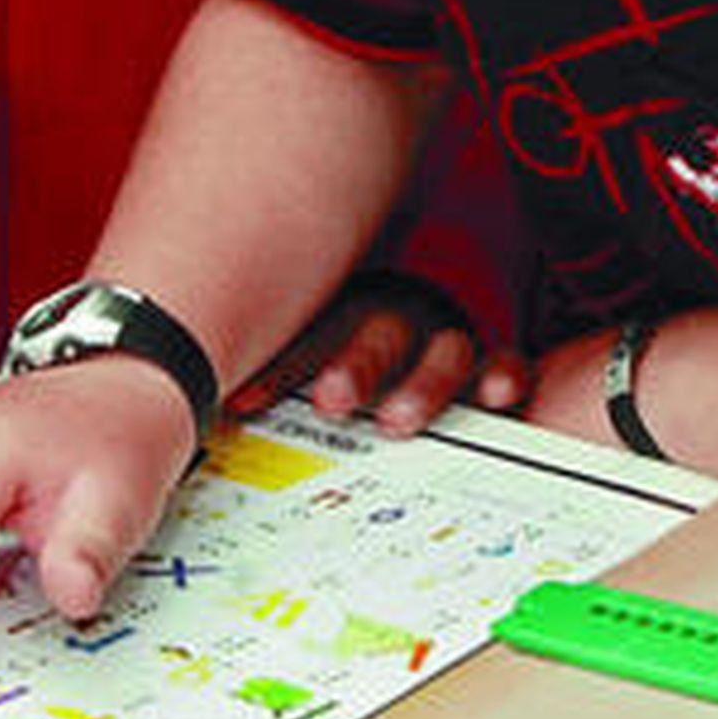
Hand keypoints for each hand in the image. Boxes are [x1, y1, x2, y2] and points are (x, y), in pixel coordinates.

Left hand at [227, 271, 528, 436]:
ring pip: (443, 350)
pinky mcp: (496, 360)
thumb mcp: (316, 355)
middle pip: (377, 333)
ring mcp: (448, 337)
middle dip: (354, 366)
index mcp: (344, 314)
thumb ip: (276, 376)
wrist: (442, 297)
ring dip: (421, 384)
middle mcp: (398, 319)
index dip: (277, 370)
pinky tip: (497, 394)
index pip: (309, 337)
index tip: (245, 404)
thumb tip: (211, 413)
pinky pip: (506, 360)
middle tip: (331, 400)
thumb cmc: (355, 349)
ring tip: (398, 421)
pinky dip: (503, 374)